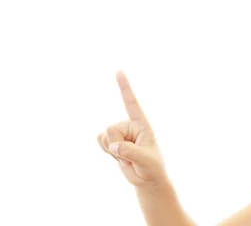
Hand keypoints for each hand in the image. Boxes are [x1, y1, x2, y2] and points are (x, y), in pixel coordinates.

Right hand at [97, 70, 167, 186]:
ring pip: (104, 135)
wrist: (145, 179)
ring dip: (112, 150)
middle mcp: (129, 125)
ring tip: (125, 156)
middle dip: (117, 145)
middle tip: (130, 155)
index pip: (132, 103)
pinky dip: (105, 151)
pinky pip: (99, 141)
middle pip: (111, 128)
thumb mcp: (146, 160)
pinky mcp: (111, 140)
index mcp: (141, 124)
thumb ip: (130, 152)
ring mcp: (119, 132)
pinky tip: (116, 156)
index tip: (119, 71)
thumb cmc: (152, 167)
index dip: (125, 87)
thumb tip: (113, 144)